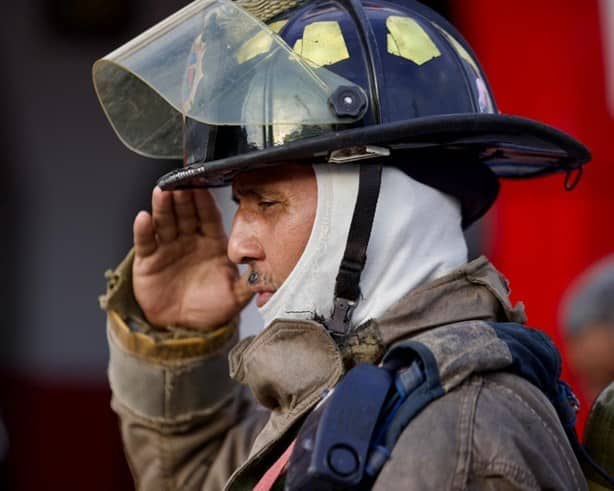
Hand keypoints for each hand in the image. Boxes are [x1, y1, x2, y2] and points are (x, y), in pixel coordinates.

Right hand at [132, 187, 251, 330]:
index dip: (206, 202)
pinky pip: (146, 242)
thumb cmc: (211, 308)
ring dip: (163, 207)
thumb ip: (250, 280)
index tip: (204, 186)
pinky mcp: (149, 260)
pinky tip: (143, 217)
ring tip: (162, 192)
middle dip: (184, 198)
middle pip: (186, 213)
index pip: (210, 217)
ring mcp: (168, 248)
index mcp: (213, 243)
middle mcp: (190, 240)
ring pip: (165, 222)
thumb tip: (267, 267)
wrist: (184, 329)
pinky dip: (143, 230)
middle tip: (183, 182)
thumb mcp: (236, 295)